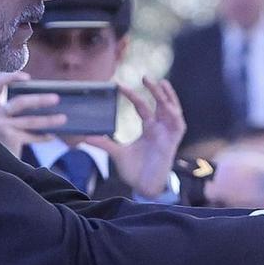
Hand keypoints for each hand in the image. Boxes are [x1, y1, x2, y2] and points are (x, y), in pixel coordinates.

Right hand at [0, 72, 64, 156]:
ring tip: (62, 118)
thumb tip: (43, 99)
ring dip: (48, 119)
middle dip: (40, 99)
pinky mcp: (8, 139)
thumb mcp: (0, 120)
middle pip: (20, 102)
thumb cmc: (0, 138)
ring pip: (29, 120)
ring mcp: (0, 127)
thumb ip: (13, 109)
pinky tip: (52, 136)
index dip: (11, 77)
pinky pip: (30, 136)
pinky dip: (42, 136)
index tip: (27, 78)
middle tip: (56, 98)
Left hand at [87, 77, 184, 197]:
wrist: (144, 188)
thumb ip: (104, 144)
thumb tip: (85, 137)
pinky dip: (175, 114)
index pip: (142, 106)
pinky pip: (178, 124)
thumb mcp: (117, 154)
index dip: (133, 95)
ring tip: (160, 83)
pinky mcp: (173, 142)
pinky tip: (170, 106)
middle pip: (160, 103)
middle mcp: (159, 128)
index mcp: (148, 129)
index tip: (118, 85)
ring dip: (167, 96)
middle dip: (155, 89)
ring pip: (171, 110)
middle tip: (144, 76)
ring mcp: (167, 134)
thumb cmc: (135, 172)